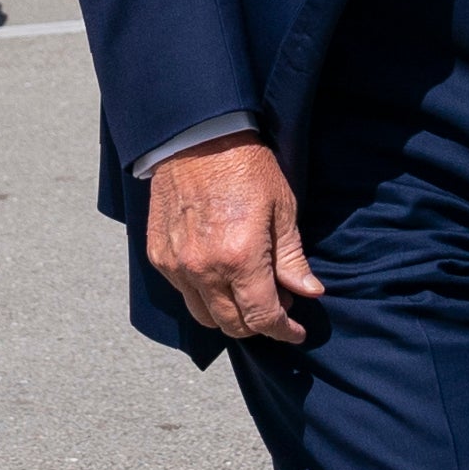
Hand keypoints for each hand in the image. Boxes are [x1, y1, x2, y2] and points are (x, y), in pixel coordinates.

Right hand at [147, 134, 322, 343]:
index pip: (263, 318)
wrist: (196, 137)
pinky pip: (183, 293)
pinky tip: (220, 274)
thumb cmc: (245, 167)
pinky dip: (204, 294)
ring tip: (247, 293)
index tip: (296, 331)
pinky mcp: (159, 257)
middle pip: (232, 326)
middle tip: (276, 307)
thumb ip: (292, 258)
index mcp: (240, 259)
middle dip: (258, 326)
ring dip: (228, 315)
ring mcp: (177, 265)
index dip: (284, 331)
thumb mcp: (281, 209)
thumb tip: (309, 292)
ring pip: (204, 316)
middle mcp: (204, 270)